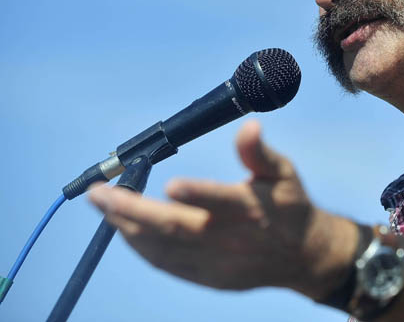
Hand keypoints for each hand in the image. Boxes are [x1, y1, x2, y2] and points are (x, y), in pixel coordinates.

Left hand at [88, 119, 356, 297]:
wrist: (303, 256)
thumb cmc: (289, 205)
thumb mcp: (283, 172)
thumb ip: (259, 152)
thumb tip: (249, 126)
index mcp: (251, 209)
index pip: (221, 202)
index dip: (198, 194)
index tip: (169, 184)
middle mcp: (231, 239)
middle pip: (176, 228)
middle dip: (132, 211)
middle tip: (100, 194)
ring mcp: (217, 263)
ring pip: (164, 249)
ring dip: (128, 228)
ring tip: (104, 207)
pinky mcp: (208, 278)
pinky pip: (167, 264)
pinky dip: (141, 247)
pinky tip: (123, 230)